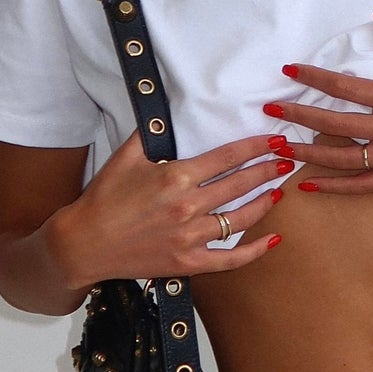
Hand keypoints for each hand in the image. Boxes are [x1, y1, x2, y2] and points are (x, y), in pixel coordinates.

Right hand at [51, 128, 292, 286]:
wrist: (85, 243)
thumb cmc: (103, 198)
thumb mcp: (126, 156)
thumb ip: (151, 132)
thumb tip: (167, 108)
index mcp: (176, 177)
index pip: (227, 157)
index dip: (256, 147)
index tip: (274, 140)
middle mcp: (188, 207)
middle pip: (240, 185)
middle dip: (268, 170)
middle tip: (288, 160)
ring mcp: (190, 238)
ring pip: (241, 219)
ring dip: (264, 203)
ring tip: (278, 191)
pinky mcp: (188, 263)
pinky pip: (230, 259)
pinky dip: (254, 251)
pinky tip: (273, 240)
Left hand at [268, 14, 372, 194]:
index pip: (347, 87)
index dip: (314, 77)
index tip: (290, 71)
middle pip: (334, 122)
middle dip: (298, 115)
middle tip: (269, 111)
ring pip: (341, 156)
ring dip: (306, 151)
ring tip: (277, 145)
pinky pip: (360, 185)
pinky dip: (332, 186)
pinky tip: (307, 183)